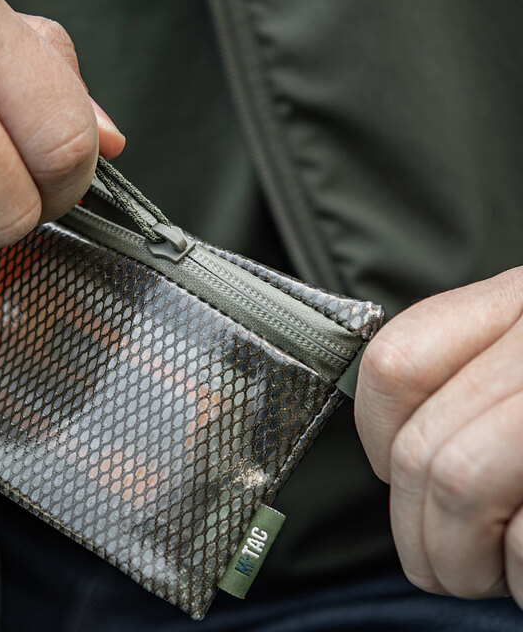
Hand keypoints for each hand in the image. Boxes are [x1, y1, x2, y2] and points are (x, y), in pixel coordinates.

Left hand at [355, 267, 522, 606]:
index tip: (391, 474)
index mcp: (517, 303)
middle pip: (420, 440)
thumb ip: (469, 384)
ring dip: (455, 557)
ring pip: (458, 479)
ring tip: (479, 576)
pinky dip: (520, 576)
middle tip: (437, 564)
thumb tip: (394, 459)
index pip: (394, 361)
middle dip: (413, 528)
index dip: (373, 434)